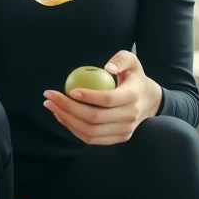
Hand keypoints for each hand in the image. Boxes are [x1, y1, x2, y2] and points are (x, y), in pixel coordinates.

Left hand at [43, 50, 162, 144]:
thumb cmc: (134, 78)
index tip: (69, 90)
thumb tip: (107, 68)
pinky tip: (61, 116)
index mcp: (133, 97)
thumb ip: (121, 59)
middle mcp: (129, 117)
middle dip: (68, 109)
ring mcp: (124, 131)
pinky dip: (73, 129)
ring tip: (51, 106)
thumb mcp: (132, 61)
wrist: (149, 101)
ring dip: (67, 120)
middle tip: (50, 97)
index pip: (108, 100)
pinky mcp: (117, 139)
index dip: (87, 97)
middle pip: (95, 119)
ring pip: (90, 132)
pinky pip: (91, 139)